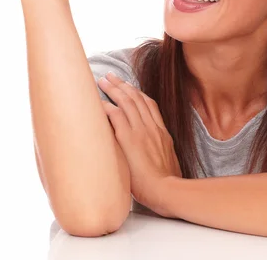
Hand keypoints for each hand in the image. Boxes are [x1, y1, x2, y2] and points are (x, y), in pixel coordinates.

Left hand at [97, 72, 182, 217]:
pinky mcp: (129, 139)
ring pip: (127, 102)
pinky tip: (99, 102)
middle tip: (112, 76)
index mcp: (162, 133)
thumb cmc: (166, 184)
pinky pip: (117, 116)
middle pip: (137, 98)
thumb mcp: (167, 162)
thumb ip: (157, 153)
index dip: (138, 93)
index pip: (150, 105)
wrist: (167, 190)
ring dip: (114, 89)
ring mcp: (141, 132)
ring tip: (103, 81)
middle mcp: (152, 128)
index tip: (129, 87)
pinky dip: (108, 107)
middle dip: (123, 85)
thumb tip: (148, 157)